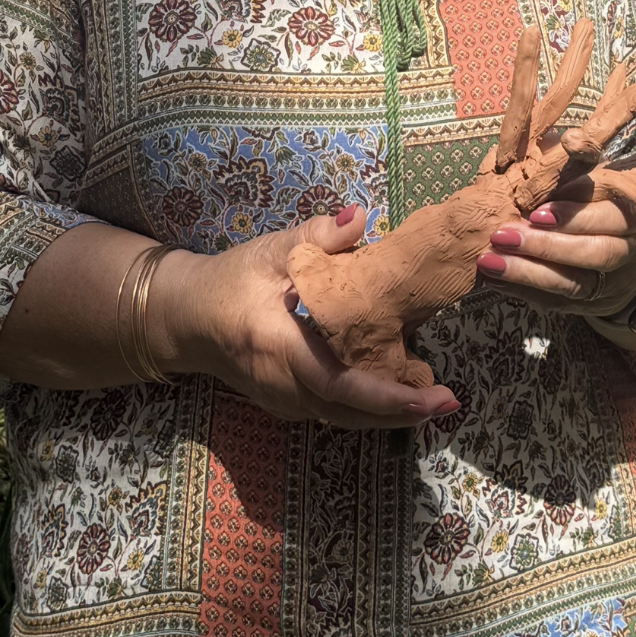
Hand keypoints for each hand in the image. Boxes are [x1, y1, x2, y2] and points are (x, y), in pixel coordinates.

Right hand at [151, 204, 460, 430]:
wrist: (185, 319)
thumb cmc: (229, 280)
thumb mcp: (268, 251)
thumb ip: (315, 237)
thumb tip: (362, 217)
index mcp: (276, 345)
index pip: (336, 381)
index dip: (383, 395)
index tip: (426, 396)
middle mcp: (281, 386)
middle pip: (349, 412)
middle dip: (400, 412)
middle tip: (450, 402)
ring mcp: (282, 403)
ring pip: (344, 419)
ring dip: (389, 415)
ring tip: (436, 402)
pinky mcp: (287, 405)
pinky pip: (334, 413)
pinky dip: (368, 409)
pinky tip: (400, 395)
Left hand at [475, 178, 635, 319]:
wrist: (634, 246)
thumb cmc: (604, 199)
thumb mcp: (600, 176)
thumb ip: (579, 162)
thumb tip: (559, 138)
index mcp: (634, 212)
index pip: (611, 217)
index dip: (575, 216)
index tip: (536, 213)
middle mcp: (629, 251)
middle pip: (595, 254)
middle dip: (546, 247)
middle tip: (502, 236)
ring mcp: (611, 283)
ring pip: (575, 284)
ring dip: (528, 273)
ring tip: (490, 260)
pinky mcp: (591, 304)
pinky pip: (558, 303)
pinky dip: (525, 291)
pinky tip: (494, 279)